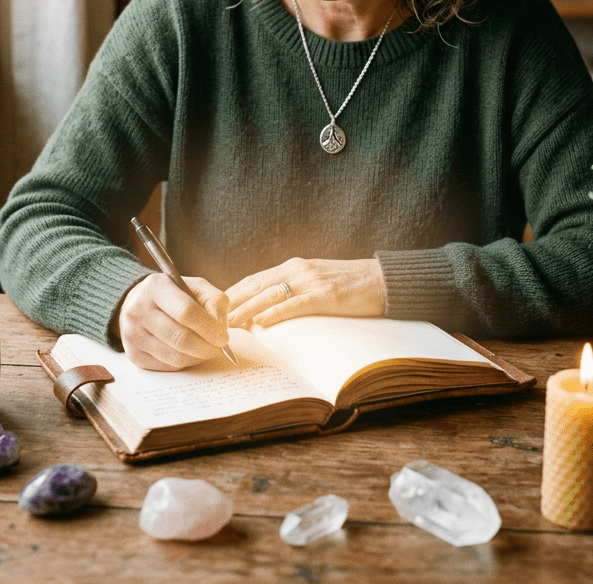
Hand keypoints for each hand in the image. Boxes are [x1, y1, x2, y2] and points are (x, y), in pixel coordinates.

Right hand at [118, 273, 230, 370]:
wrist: (139, 303)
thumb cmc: (173, 295)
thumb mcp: (195, 286)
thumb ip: (213, 300)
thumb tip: (220, 327)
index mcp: (156, 287)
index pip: (186, 312)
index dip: (209, 328)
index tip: (223, 337)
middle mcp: (139, 310)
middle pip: (180, 338)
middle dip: (206, 347)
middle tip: (218, 348)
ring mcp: (132, 333)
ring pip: (174, 356)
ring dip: (197, 357)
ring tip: (206, 350)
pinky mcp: (133, 354)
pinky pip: (167, 366)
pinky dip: (184, 363)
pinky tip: (190, 353)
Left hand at [226, 257, 385, 328]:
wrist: (381, 279)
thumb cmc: (348, 284)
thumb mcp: (315, 279)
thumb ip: (293, 288)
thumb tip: (268, 308)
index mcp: (293, 266)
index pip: (254, 279)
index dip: (233, 293)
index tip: (214, 308)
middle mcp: (297, 270)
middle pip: (255, 286)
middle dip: (232, 303)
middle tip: (212, 319)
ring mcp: (310, 281)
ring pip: (269, 295)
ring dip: (246, 310)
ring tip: (228, 325)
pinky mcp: (325, 295)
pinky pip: (294, 304)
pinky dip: (275, 313)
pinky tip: (261, 323)